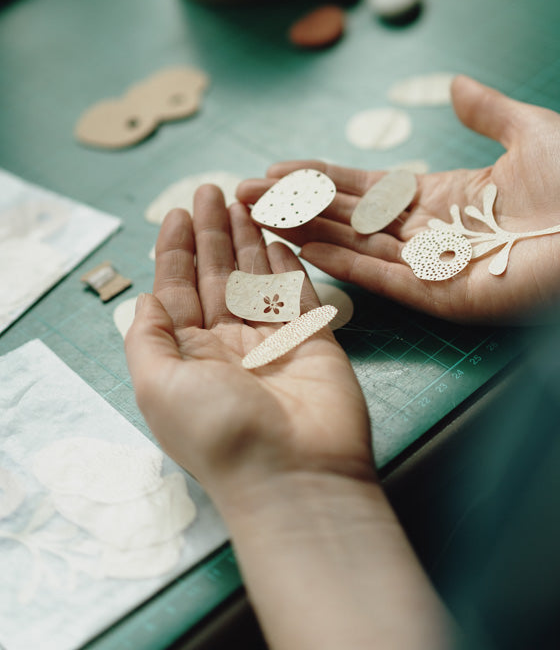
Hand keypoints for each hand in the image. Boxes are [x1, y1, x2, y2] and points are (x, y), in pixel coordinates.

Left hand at [124, 185, 373, 515]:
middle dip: (211, 233)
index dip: (176, 250)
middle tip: (211, 190)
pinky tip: (277, 236)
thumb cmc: (220, 432)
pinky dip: (285, 263)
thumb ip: (147, 338)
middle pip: (216, 275)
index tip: (178, 212)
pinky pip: (295, 291)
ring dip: (246, 239)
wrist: (295, 474)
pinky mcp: (310, 337)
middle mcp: (227, 344)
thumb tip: (144, 298)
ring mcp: (270, 340)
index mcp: (187, 355)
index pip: (178, 290)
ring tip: (242, 200)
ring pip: (254, 276)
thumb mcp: (158, 387)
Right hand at [237, 76, 559, 322]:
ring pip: (353, 245)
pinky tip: (301, 248)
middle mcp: (427, 232)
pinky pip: (382, 278)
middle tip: (238, 192)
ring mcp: (431, 266)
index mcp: (442, 196)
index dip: (319, 177)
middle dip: (293, 204)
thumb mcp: (531, 129)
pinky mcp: (443, 295)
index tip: (274, 168)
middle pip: (346, 216)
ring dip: (302, 230)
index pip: (366, 187)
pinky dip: (341, 263)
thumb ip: (488, 111)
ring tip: (253, 214)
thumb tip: (454, 84)